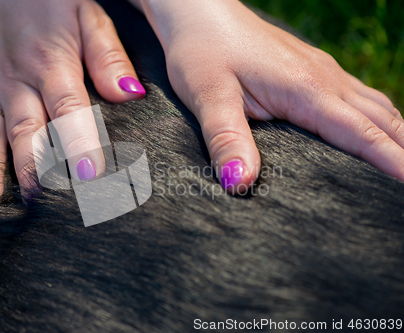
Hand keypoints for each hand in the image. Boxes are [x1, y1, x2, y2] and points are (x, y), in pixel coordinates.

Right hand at [0, 0, 145, 207]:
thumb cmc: (51, 5)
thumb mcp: (88, 17)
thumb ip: (108, 57)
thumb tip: (130, 94)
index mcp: (52, 63)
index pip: (68, 109)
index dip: (79, 143)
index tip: (90, 177)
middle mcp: (15, 79)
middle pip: (25, 130)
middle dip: (34, 171)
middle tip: (42, 206)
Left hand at [134, 0, 402, 191]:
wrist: (200, 12)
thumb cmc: (202, 50)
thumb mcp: (208, 96)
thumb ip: (227, 138)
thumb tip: (240, 182)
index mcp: (305, 90)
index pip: (362, 134)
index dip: (391, 164)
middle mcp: (324, 79)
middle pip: (381, 120)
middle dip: (402, 153)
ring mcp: (321, 71)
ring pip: (375, 106)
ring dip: (395, 135)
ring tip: (403, 164)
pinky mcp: (312, 68)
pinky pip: (359, 95)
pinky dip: (377, 118)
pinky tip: (375, 130)